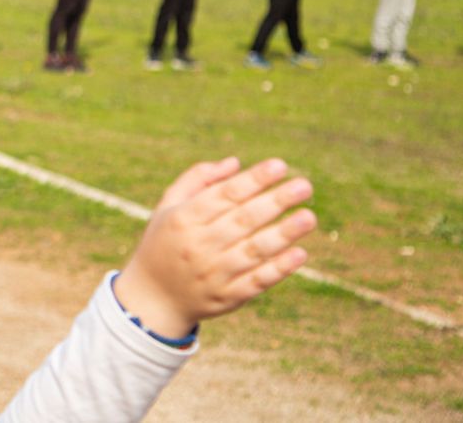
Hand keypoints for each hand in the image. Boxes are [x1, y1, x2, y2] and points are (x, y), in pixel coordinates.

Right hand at [115, 157, 314, 338]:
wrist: (153, 297)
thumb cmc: (164, 241)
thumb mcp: (168, 207)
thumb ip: (197, 180)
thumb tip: (235, 164)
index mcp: (183, 218)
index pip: (224, 195)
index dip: (253, 179)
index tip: (280, 165)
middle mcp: (199, 245)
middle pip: (243, 220)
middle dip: (276, 201)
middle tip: (305, 186)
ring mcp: (214, 273)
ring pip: (254, 251)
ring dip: (284, 234)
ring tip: (309, 217)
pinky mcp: (228, 298)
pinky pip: (257, 281)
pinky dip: (279, 269)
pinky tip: (300, 254)